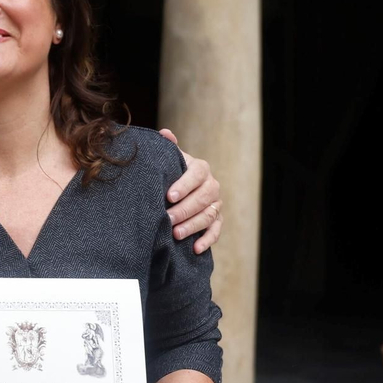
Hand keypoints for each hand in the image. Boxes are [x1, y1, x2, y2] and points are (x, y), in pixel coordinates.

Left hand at [158, 129, 221, 253]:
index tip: (169, 196)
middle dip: (185, 209)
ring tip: (176, 234)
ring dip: (193, 226)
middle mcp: (211, 185)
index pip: (196, 174)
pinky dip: (207, 240)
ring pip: (209, 215)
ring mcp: (216, 203)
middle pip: (203, 198)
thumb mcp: (168, 161)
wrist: (178, 190)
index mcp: (200, 168)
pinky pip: (216, 231)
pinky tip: (196, 248)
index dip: (184, 185)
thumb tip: (165, 133)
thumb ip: (167, 149)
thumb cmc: (170, 174)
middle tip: (168, 219)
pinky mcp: (217, 220)